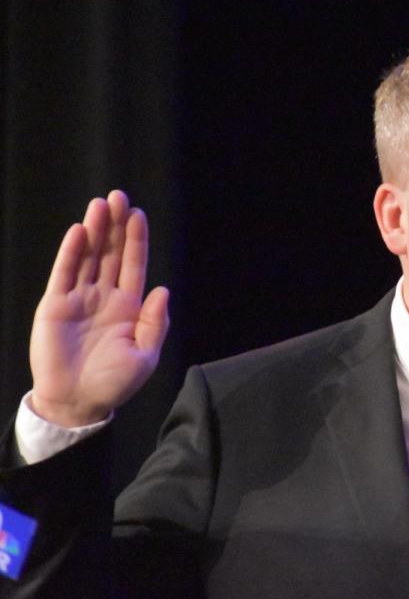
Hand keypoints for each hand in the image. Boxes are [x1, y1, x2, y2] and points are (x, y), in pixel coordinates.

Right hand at [29, 190, 169, 426]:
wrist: (78, 401)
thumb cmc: (114, 382)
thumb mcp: (145, 355)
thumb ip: (155, 323)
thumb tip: (163, 290)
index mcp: (129, 306)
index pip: (133, 264)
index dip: (136, 240)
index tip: (138, 214)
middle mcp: (105, 296)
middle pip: (111, 253)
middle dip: (115, 226)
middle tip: (118, 196)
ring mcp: (79, 298)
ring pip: (88, 257)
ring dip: (94, 231)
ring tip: (100, 204)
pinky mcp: (55, 305)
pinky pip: (64, 273)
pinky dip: (71, 252)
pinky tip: (79, 231)